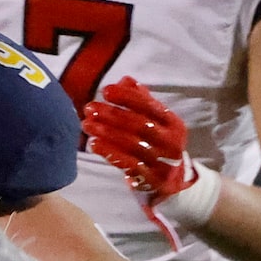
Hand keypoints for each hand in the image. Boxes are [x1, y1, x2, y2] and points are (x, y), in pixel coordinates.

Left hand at [82, 78, 216, 236]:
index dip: (127, 97)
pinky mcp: (150, 178)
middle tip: (89, 107)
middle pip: (139, 124)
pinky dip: (110, 153)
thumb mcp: (156, 123)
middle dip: (112, 114)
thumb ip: (142, 101)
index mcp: (173, 123)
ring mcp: (161, 161)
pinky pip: (128, 164)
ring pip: (131, 144)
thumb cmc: (158, 144)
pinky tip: (93, 144)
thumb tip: (125, 80)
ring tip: (86, 124)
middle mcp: (170, 141)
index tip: (106, 90)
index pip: (150, 106)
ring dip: (106, 133)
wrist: (173, 181)